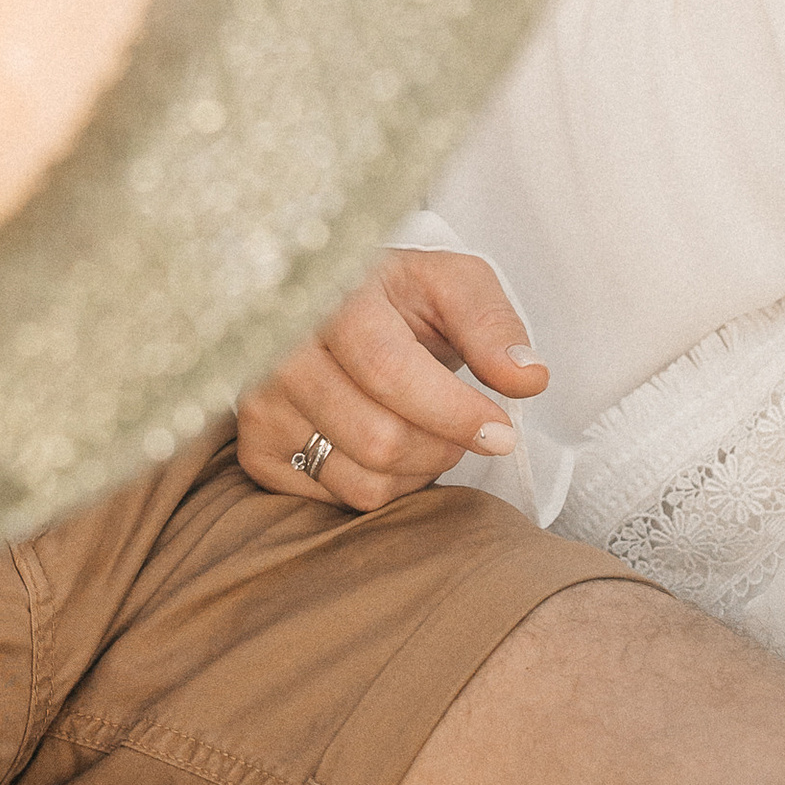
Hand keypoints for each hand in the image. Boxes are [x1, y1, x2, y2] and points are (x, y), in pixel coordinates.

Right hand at [235, 250, 544, 512]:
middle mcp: (278, 350)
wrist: (332, 308)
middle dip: (443, 445)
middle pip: (380, 438)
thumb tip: (528, 378)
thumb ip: (493, 326)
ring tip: (421, 426)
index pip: (389, 371)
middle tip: (461, 423)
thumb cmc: (396, 298)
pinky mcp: (255, 449)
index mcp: (329, 295)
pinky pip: (339, 500)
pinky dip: (381, 484)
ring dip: (417, 469)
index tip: (501, 431)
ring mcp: (260, 403)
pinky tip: (382, 441)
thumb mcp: (451, 285)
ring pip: (364, 479)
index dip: (452, 412)